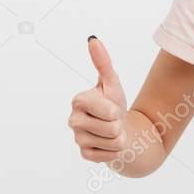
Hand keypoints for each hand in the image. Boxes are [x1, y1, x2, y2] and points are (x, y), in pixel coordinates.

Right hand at [68, 36, 128, 162]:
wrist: (119, 128)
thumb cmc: (114, 104)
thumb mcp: (112, 83)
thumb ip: (102, 62)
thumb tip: (93, 39)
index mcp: (78, 100)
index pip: (104, 109)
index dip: (114, 110)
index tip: (112, 107)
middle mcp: (73, 120)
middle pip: (111, 127)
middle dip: (118, 123)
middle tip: (113, 120)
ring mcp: (78, 138)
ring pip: (112, 141)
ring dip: (119, 137)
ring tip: (112, 130)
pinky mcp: (85, 154)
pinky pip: (109, 155)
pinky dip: (115, 149)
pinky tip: (108, 143)